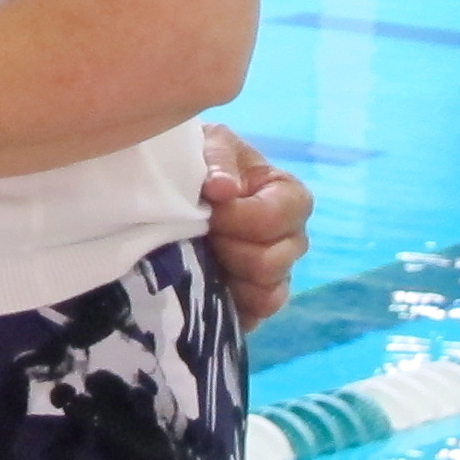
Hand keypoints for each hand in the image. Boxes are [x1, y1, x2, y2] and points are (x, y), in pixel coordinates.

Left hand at [200, 123, 309, 327]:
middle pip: (275, 261)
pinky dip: (228, 304)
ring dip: (227, 276)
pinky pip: (254, 316)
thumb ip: (218, 159)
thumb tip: (224, 189)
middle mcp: (291, 238)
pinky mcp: (253, 301)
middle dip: (230, 248)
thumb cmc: (198, 160)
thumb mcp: (208, 143)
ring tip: (200, 255)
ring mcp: (275, 273)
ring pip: (267, 294)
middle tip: (200, 233)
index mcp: (287, 196)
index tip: (210, 207)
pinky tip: (203, 284)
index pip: (285, 214)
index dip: (243, 216)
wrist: (169, 189)